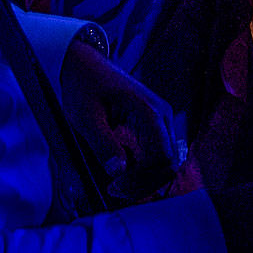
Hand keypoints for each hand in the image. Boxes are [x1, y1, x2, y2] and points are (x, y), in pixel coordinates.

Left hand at [58, 39, 177, 201]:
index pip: (162, 159)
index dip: (142, 180)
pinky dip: (144, 168)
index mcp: (150, 111)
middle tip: (115, 190)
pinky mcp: (154, 124)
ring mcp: (161, 119)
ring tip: (118, 184)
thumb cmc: (84, 85)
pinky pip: (158, 153)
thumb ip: (103, 144)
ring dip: (145, 178)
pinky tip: (124, 172)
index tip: (115, 188)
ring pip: (166, 161)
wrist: (83, 62)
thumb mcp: (86, 116)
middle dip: (145, 183)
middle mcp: (163, 115)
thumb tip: (119, 171)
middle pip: (168, 164)